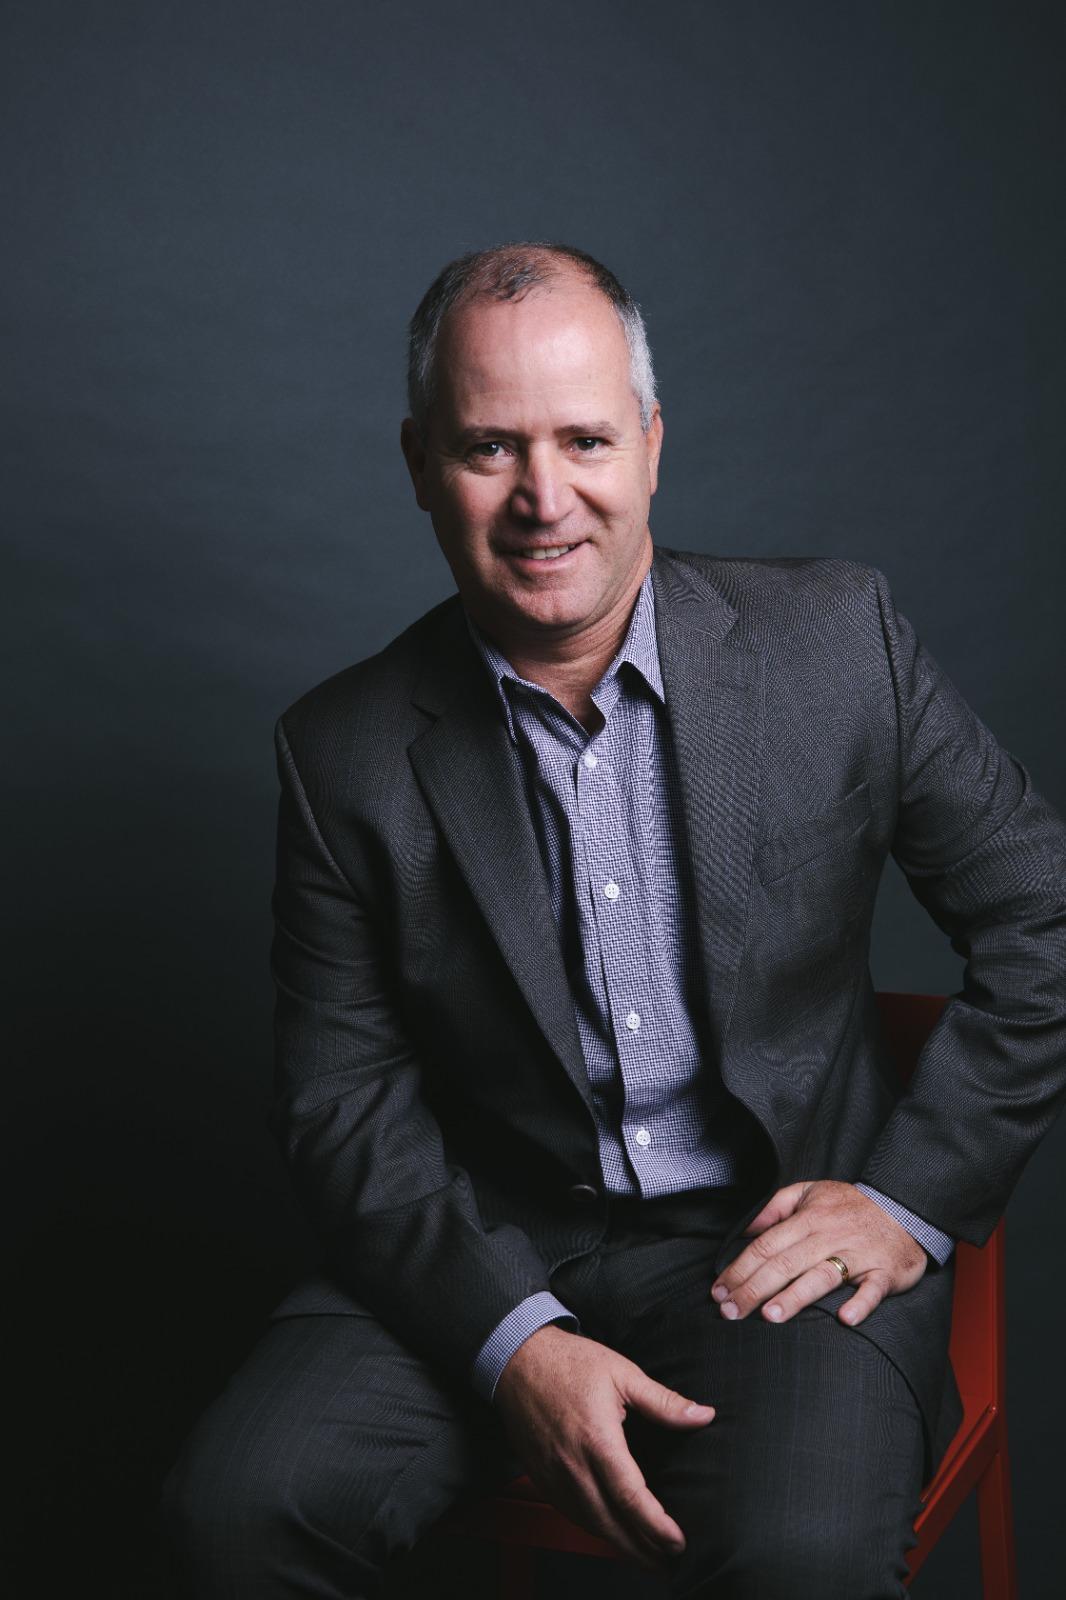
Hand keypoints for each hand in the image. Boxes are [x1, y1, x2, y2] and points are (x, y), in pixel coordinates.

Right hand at [492, 1323, 714, 1570]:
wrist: (518, 1361)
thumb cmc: (570, 1363)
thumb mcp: (622, 1374)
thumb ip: (663, 1402)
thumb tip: (704, 1415)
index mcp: (598, 1440)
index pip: (630, 1497)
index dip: (656, 1526)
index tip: (678, 1541)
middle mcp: (573, 1465)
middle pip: (611, 1523)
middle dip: (643, 1549)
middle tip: (670, 1560)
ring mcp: (554, 1475)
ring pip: (590, 1524)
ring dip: (620, 1546)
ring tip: (648, 1556)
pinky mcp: (542, 1477)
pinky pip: (571, 1514)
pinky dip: (595, 1530)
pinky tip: (612, 1533)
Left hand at [710, 1179, 927, 1326]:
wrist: (904, 1208)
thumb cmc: (851, 1205)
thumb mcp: (810, 1192)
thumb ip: (776, 1207)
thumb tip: (745, 1227)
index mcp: (808, 1218)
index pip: (766, 1245)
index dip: (740, 1268)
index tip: (719, 1290)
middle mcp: (829, 1236)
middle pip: (785, 1263)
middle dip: (753, 1289)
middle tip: (730, 1312)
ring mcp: (857, 1255)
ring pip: (822, 1276)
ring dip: (796, 1296)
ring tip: (771, 1315)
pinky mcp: (884, 1272)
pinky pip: (872, 1290)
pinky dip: (860, 1304)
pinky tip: (845, 1319)